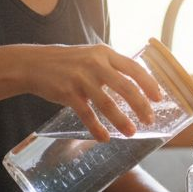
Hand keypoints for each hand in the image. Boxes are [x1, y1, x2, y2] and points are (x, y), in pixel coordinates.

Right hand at [24, 43, 161, 140]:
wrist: (33, 63)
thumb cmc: (68, 62)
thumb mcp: (92, 56)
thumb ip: (112, 67)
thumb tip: (136, 86)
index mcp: (105, 53)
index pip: (134, 68)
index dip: (149, 84)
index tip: (159, 98)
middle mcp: (95, 63)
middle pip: (125, 87)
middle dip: (140, 106)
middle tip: (149, 120)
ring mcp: (81, 78)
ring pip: (107, 103)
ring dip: (121, 120)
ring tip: (131, 133)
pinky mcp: (67, 93)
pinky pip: (87, 114)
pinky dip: (97, 128)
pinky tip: (104, 138)